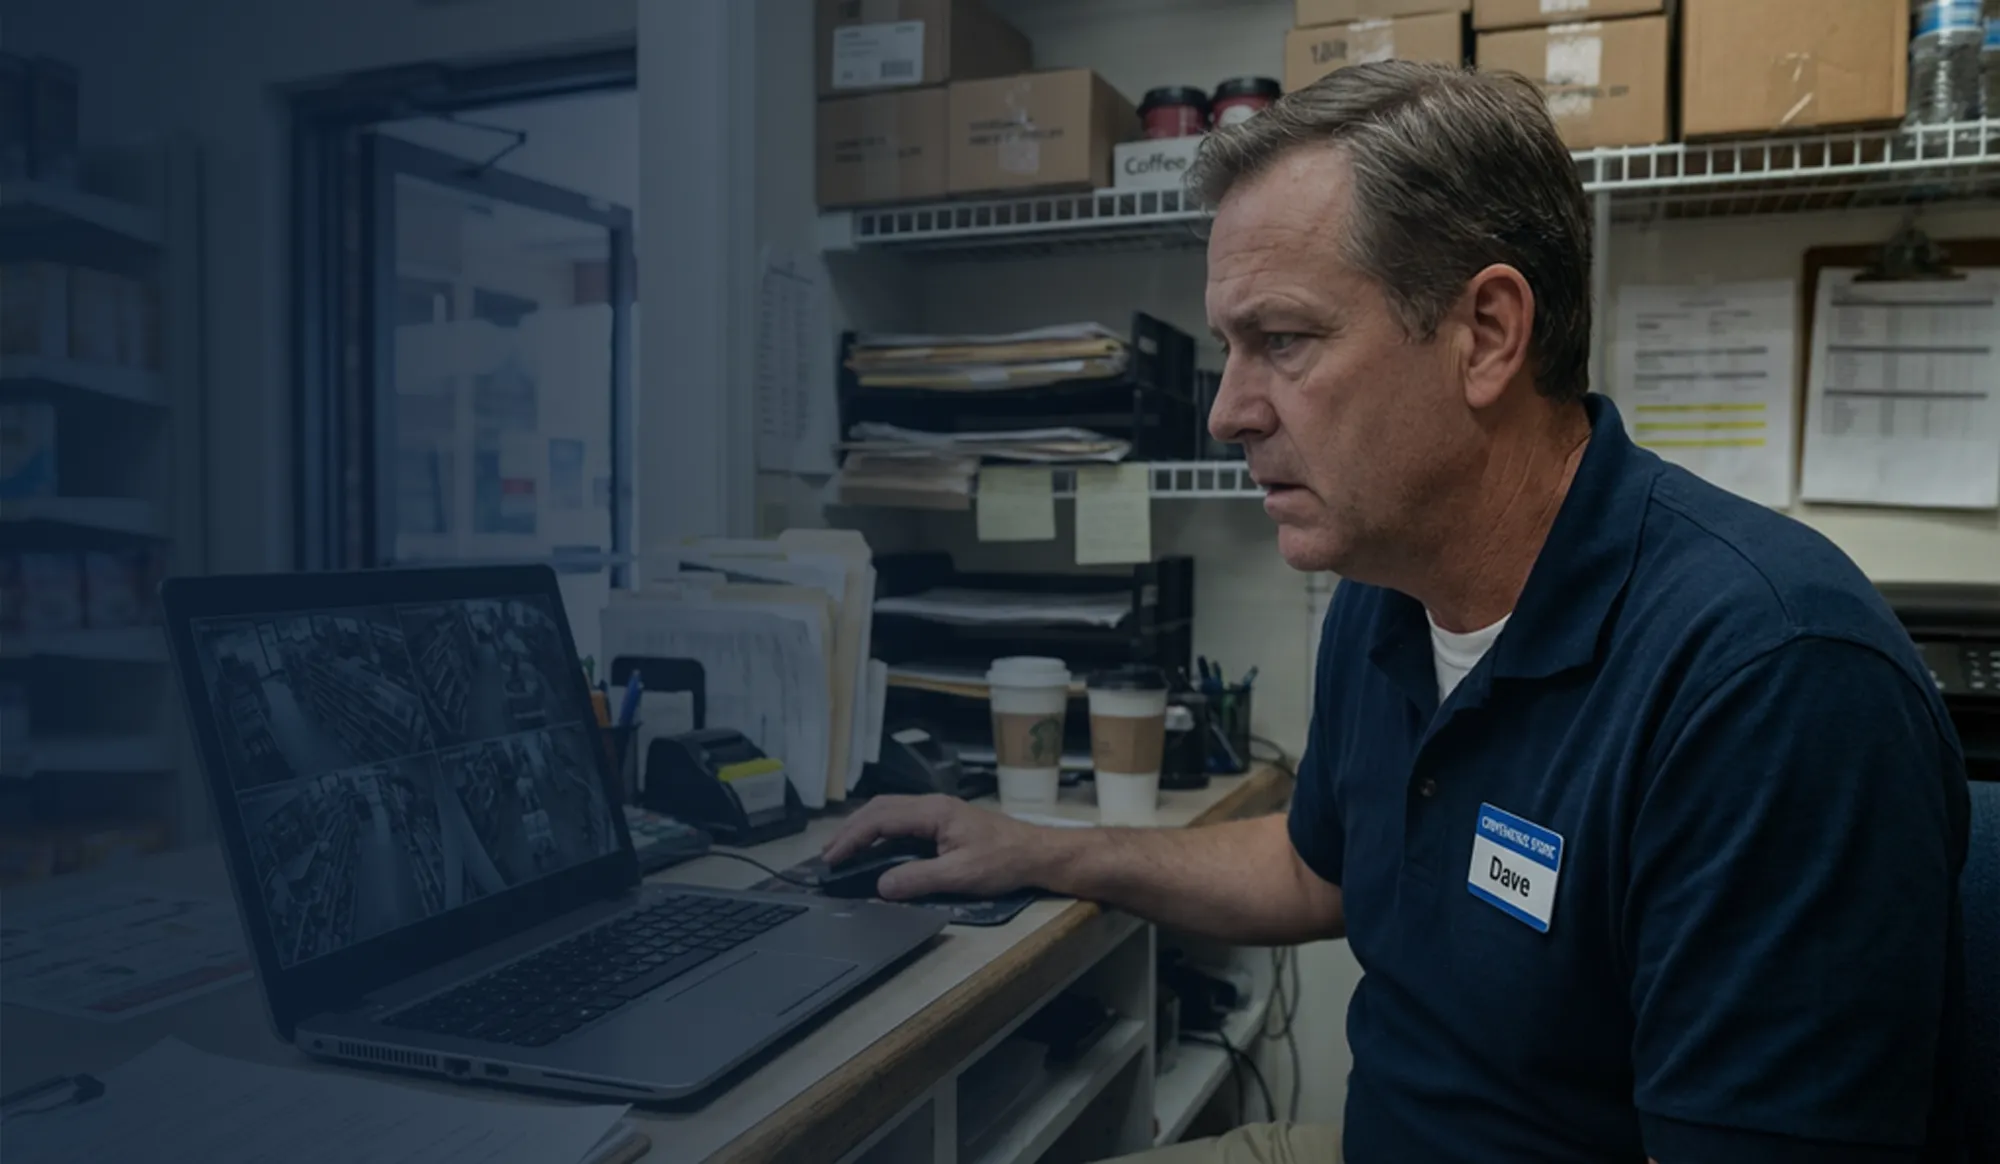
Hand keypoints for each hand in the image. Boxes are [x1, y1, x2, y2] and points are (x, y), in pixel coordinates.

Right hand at [822, 795, 1055, 900]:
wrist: (1037, 853)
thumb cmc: (1004, 861)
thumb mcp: (961, 875)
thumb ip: (919, 879)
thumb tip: (880, 886)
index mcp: (933, 811)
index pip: (880, 819)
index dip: (852, 838)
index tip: (831, 859)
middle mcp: (931, 805)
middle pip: (879, 809)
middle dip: (850, 830)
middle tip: (827, 856)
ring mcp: (937, 811)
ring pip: (889, 811)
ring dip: (863, 829)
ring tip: (842, 850)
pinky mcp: (943, 821)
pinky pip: (901, 820)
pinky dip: (879, 831)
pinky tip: (873, 847)